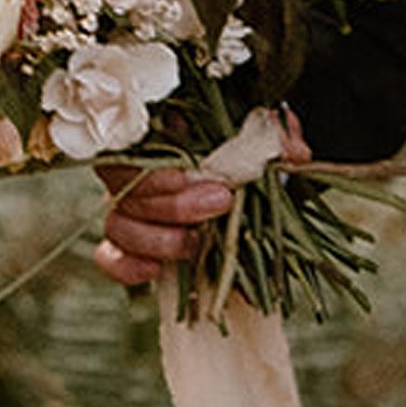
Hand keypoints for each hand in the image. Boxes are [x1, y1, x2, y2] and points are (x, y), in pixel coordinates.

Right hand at [94, 107, 309, 289]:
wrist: (239, 184)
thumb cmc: (241, 151)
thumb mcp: (259, 137)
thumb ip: (275, 137)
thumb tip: (294, 153)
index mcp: (154, 135)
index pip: (132, 150)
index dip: (153, 170)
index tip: (190, 176)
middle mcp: (134, 171)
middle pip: (127, 191)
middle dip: (173, 204)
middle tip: (219, 203)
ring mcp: (129, 208)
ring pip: (118, 226)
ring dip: (157, 239)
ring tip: (198, 244)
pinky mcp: (131, 244)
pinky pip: (111, 258)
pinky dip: (127, 267)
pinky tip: (154, 271)